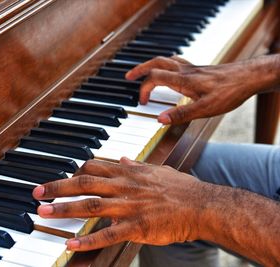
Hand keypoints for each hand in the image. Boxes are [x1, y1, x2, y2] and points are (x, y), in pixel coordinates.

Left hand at [32, 158, 203, 250]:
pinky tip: (70, 243)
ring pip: (90, 206)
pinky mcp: (136, 227)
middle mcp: (124, 187)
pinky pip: (108, 234)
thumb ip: (137, 165)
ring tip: (44, 213)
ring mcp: (129, 207)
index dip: (73, 172)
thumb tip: (123, 158)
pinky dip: (88, 239)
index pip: (94, 167)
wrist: (202, 206)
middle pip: (84, 184)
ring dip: (65, 209)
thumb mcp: (157, 170)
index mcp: (128, 173)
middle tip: (37, 193)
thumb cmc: (181, 188)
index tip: (59, 179)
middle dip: (58, 188)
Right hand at [126, 55, 278, 124]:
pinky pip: (177, 61)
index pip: (154, 78)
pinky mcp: (199, 69)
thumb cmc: (229, 92)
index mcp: (182, 80)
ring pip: (166, 60)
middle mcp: (185, 71)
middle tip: (129, 76)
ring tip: (144, 71)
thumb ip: (181, 114)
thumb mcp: (204, 109)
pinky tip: (170, 71)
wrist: (248, 78)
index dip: (144, 89)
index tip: (142, 102)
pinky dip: (167, 64)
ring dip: (151, 64)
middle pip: (156, 63)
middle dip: (140, 69)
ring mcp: (192, 68)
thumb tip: (159, 119)